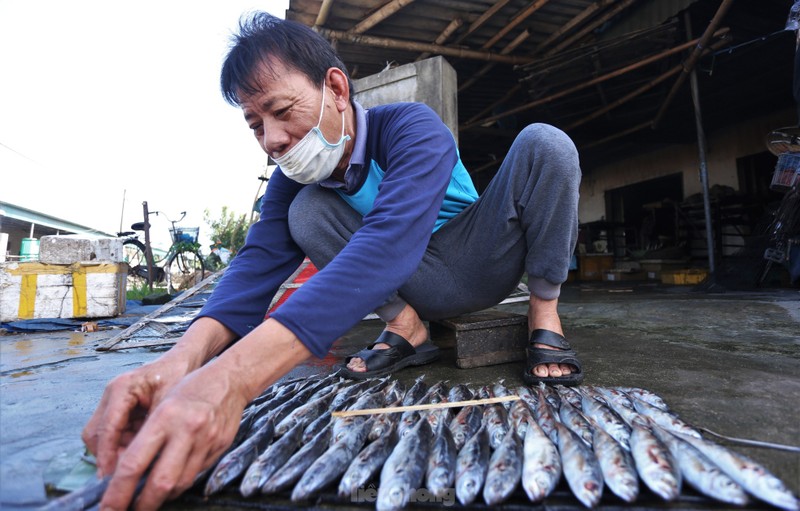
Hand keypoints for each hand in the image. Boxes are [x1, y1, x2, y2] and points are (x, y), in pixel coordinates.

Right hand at [82, 356, 189, 478]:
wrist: (182, 360)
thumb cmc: (177, 374)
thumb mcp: (170, 399)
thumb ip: (155, 424)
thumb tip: (144, 455)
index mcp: (121, 388)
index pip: (107, 427)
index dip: (107, 454)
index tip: (112, 476)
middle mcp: (111, 395)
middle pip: (96, 434)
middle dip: (107, 455)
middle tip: (125, 472)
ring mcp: (113, 402)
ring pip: (103, 437)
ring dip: (117, 451)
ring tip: (139, 461)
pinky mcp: (120, 410)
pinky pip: (115, 434)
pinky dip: (125, 445)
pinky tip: (142, 450)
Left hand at [98, 363, 247, 509]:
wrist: (230, 380)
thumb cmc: (190, 389)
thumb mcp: (161, 404)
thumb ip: (146, 438)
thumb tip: (125, 473)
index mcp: (165, 416)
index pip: (134, 463)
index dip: (117, 492)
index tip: (108, 507)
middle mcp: (186, 430)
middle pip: (159, 483)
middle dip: (142, 505)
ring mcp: (206, 441)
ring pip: (180, 484)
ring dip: (162, 497)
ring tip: (150, 500)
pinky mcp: (220, 448)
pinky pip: (196, 475)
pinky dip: (180, 484)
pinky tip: (172, 483)